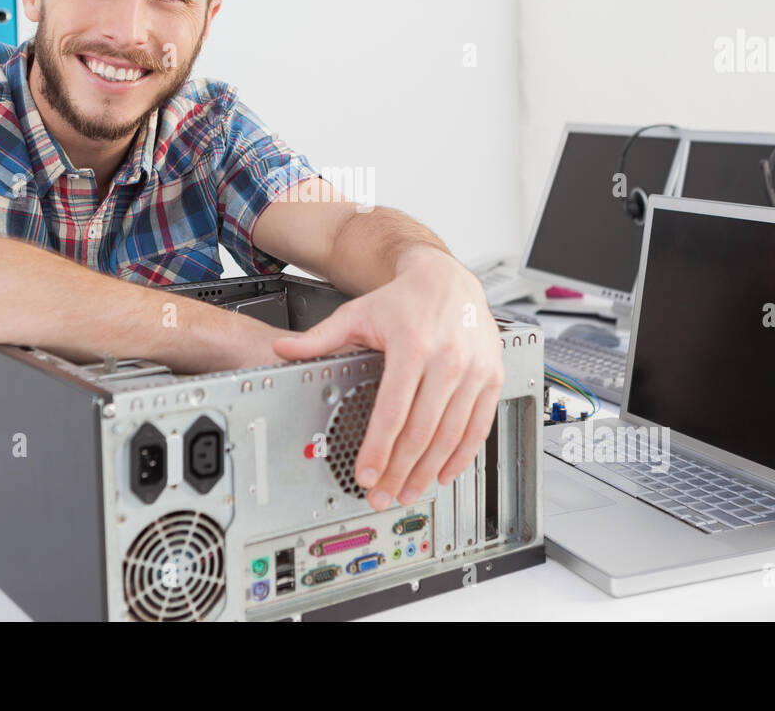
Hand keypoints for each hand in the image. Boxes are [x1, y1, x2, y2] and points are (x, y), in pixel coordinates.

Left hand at [272, 246, 504, 509]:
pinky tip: (444, 472)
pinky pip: (479, 425)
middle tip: (384, 495)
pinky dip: (462, 455)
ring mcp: (474, 370)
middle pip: (421, 431)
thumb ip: (319, 338)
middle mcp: (447, 359)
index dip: (378, 450)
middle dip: (400, 471)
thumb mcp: (357, 313)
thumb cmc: (404, 299)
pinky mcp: (492, 377)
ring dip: (429, 470)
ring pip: (451, 434)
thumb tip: (282, 348)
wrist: (448, 278)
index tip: (366, 476)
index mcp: (412, 346)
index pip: (392, 412)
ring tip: (409, 491)